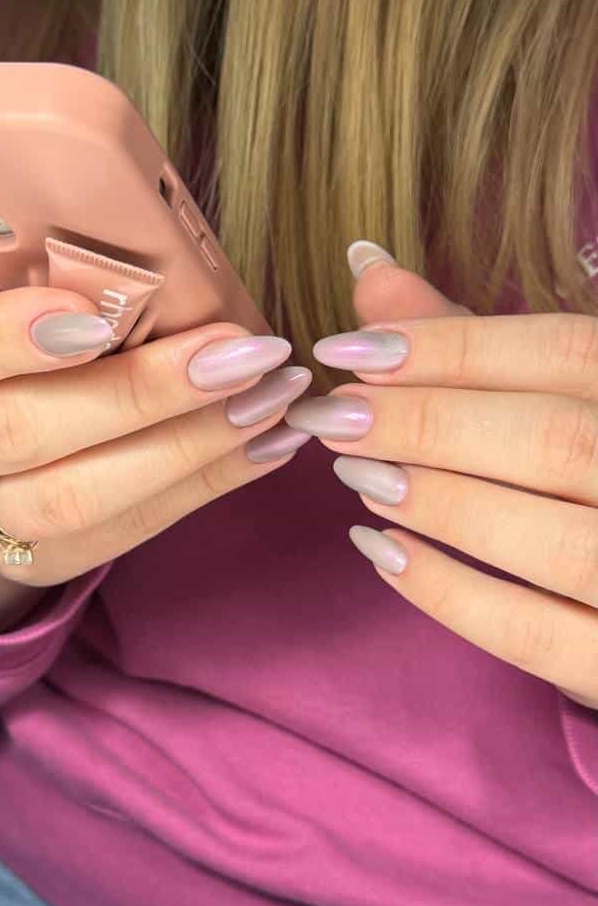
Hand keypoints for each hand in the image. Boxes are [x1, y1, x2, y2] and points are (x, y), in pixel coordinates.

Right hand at [0, 283, 310, 593]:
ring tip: (270, 399)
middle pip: (20, 432)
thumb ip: (47, 279)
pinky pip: (126, 531)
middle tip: (240, 352)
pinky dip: (206, 483)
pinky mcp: (36, 560)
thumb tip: (173, 254)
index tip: (93, 316)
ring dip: (189, 446)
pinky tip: (269, 443)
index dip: (7, 338)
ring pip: (76, 498)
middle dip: (141, 393)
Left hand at [286, 240, 597, 710]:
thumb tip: (366, 270)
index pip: (569, 351)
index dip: (454, 347)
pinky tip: (381, 552)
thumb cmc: (595, 481)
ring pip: (553, 540)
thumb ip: (474, 345)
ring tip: (355, 474)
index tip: (349, 348)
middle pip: (556, 439)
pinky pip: (537, 635)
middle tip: (335, 415)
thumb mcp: (560, 400)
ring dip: (439, 502)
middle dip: (430, 423)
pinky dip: (452, 595)